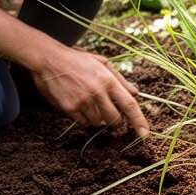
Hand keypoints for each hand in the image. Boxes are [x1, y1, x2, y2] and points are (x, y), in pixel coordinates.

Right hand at [30, 45, 149, 138]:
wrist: (50, 60)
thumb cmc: (78, 60)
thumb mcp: (103, 63)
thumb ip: (120, 80)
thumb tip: (135, 93)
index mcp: (108, 80)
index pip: (129, 104)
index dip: (139, 121)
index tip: (145, 134)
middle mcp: (97, 92)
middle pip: (114, 120)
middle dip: (116, 123)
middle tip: (113, 117)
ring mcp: (83, 101)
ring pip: (98, 123)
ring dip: (99, 119)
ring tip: (91, 104)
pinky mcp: (69, 108)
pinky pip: (83, 123)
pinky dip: (85, 119)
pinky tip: (80, 105)